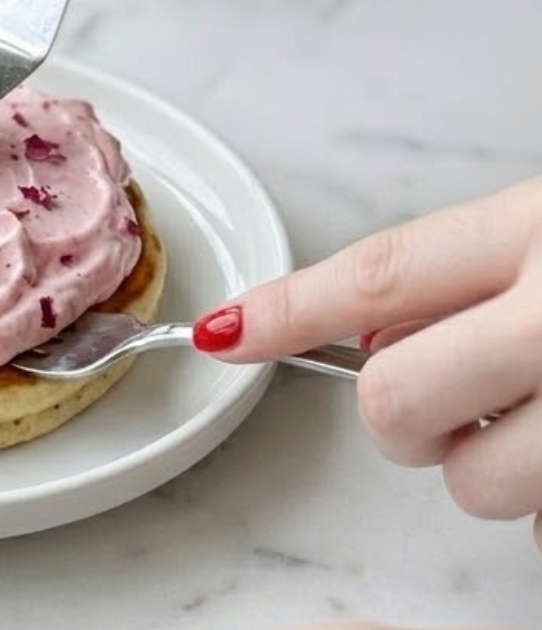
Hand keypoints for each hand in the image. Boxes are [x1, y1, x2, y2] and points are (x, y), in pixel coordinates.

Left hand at [192, 175, 541, 552]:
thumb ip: (459, 273)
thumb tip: (368, 332)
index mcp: (529, 235)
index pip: (374, 276)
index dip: (284, 311)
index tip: (218, 334)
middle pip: (394, 396)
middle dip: (398, 412)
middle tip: (447, 396)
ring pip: (471, 480)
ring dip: (482, 461)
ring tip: (534, 416)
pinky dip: (541, 493)